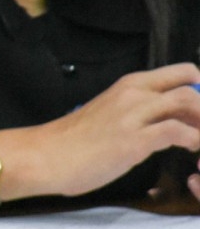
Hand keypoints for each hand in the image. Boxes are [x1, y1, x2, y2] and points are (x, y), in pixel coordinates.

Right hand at [14, 64, 199, 199]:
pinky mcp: (134, 140)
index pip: (180, 72)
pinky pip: (178, 131)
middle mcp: (134, 93)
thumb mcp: (109, 115)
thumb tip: (162, 121)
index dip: (199, 88)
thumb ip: (136, 112)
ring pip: (189, 101)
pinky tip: (189, 150)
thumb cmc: (71, 141)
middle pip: (189, 83)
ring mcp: (134, 115)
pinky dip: (193, 140)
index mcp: (129, 85)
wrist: (44, 156)